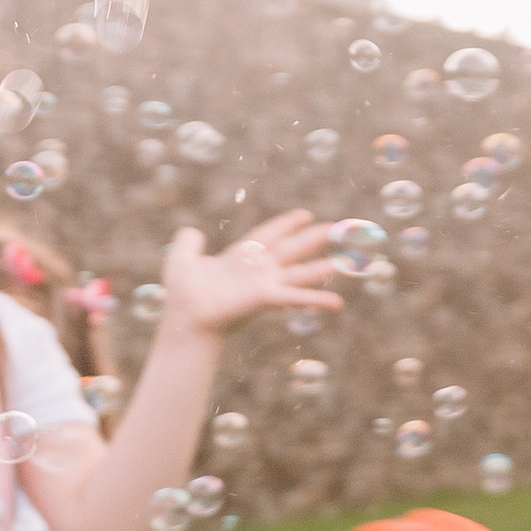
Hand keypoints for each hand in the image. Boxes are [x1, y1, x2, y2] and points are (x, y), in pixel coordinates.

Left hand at [158, 208, 340, 334]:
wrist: (186, 316)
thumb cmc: (182, 293)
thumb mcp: (182, 257)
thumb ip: (188, 242)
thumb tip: (192, 233)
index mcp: (241, 257)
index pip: (268, 235)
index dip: (286, 224)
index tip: (304, 214)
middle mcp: (258, 270)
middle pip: (292, 248)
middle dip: (314, 237)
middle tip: (336, 227)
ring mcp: (265, 284)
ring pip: (302, 272)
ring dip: (325, 267)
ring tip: (349, 262)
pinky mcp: (266, 297)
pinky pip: (296, 297)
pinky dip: (317, 299)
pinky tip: (338, 303)